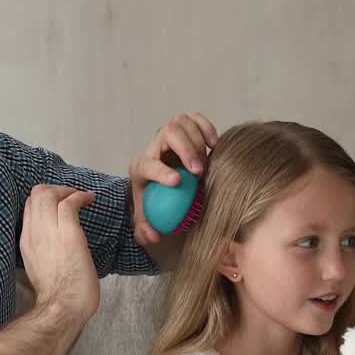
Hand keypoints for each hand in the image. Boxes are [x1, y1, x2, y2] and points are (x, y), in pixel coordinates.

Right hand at [19, 185, 99, 323]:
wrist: (63, 306)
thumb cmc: (59, 295)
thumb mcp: (41, 267)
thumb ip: (44, 249)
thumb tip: (55, 242)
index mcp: (26, 242)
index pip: (28, 208)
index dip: (44, 201)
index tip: (59, 204)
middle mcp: (33, 233)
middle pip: (35, 195)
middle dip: (55, 189)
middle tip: (71, 196)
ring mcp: (49, 231)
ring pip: (48, 193)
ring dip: (68, 190)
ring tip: (81, 196)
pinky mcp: (68, 233)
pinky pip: (69, 202)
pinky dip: (80, 196)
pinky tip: (89, 199)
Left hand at [129, 112, 217, 244]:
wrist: (159, 180)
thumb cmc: (154, 198)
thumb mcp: (145, 216)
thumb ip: (145, 230)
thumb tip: (154, 236)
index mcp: (140, 166)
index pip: (147, 164)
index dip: (161, 172)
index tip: (177, 182)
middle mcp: (154, 145)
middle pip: (168, 133)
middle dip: (185, 150)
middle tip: (199, 171)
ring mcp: (169, 133)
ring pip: (182, 122)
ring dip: (197, 141)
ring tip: (205, 163)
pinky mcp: (184, 127)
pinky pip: (195, 118)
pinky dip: (206, 127)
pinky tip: (213, 144)